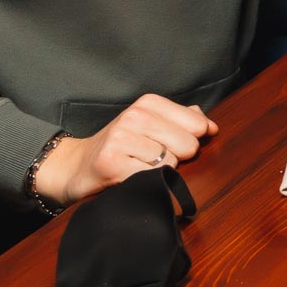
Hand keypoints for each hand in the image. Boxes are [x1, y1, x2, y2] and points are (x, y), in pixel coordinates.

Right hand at [31, 95, 217, 206]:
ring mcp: (121, 138)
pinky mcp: (111, 162)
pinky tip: (130, 176)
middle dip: (178, 158)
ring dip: (160, 172)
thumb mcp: (150, 125)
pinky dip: (147, 183)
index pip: (197, 124)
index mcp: (148, 103)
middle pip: (188, 144)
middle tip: (153, 159)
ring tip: (139, 166)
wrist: (77, 166)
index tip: (175, 145)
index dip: (194, 140)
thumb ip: (182, 121)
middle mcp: (134, 116)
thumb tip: (210, 125)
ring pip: (171, 163)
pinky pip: (152, 177)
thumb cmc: (121, 146)